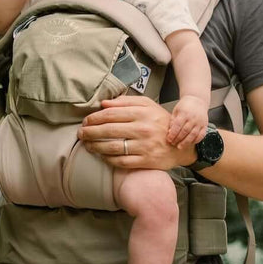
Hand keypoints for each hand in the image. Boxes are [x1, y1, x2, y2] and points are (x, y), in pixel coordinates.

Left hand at [76, 94, 193, 170]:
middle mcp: (143, 129)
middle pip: (108, 130)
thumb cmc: (160, 122)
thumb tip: (104, 103)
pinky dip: (108, 159)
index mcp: (142, 113)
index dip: (94, 118)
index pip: (110, 114)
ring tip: (87, 145)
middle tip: (81, 133)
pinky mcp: (146, 161)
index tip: (85, 121)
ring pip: (112, 147)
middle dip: (90, 132)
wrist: (181, 144)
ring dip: (95, 146)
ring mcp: (144, 146)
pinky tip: (101, 156)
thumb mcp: (147, 105)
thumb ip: (126, 102)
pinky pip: (121, 161)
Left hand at [167, 95, 208, 148]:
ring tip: (180, 146)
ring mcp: (200, 122)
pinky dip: (196, 140)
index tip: (169, 139)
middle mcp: (193, 118)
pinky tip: (190, 143)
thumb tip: (170, 132)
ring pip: (193, 135)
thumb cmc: (185, 106)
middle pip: (185, 132)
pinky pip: (201, 135)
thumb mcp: (176, 111)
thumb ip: (173, 121)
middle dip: (178, 139)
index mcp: (184, 114)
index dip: (173, 134)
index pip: (177, 126)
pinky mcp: (205, 125)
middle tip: (173, 143)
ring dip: (186, 142)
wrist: (197, 100)